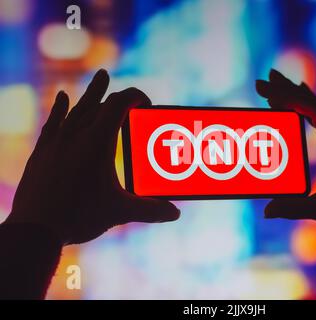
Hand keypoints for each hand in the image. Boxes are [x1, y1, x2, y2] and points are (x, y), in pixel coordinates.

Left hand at [5, 69, 179, 244]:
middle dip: (112, 92)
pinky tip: (64, 97)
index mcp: (97, 142)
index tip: (145, 103)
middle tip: (121, 87)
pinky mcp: (43, 152)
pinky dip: (62, 108)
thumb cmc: (78, 217)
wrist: (34, 229)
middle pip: (96, 101)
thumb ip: (150, 210)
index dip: (135, 96)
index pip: (119, 104)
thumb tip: (174, 213)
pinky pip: (54, 121)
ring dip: (91, 94)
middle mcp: (75, 135)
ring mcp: (56, 142)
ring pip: (76, 109)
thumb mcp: (119, 212)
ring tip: (100, 79)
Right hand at [256, 69, 315, 244]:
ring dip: (295, 95)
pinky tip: (296, 100)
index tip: (269, 92)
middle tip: (264, 79)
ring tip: (274, 84)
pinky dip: (303, 107)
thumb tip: (266, 211)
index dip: (291, 98)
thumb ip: (294, 209)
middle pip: (314, 103)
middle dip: (288, 90)